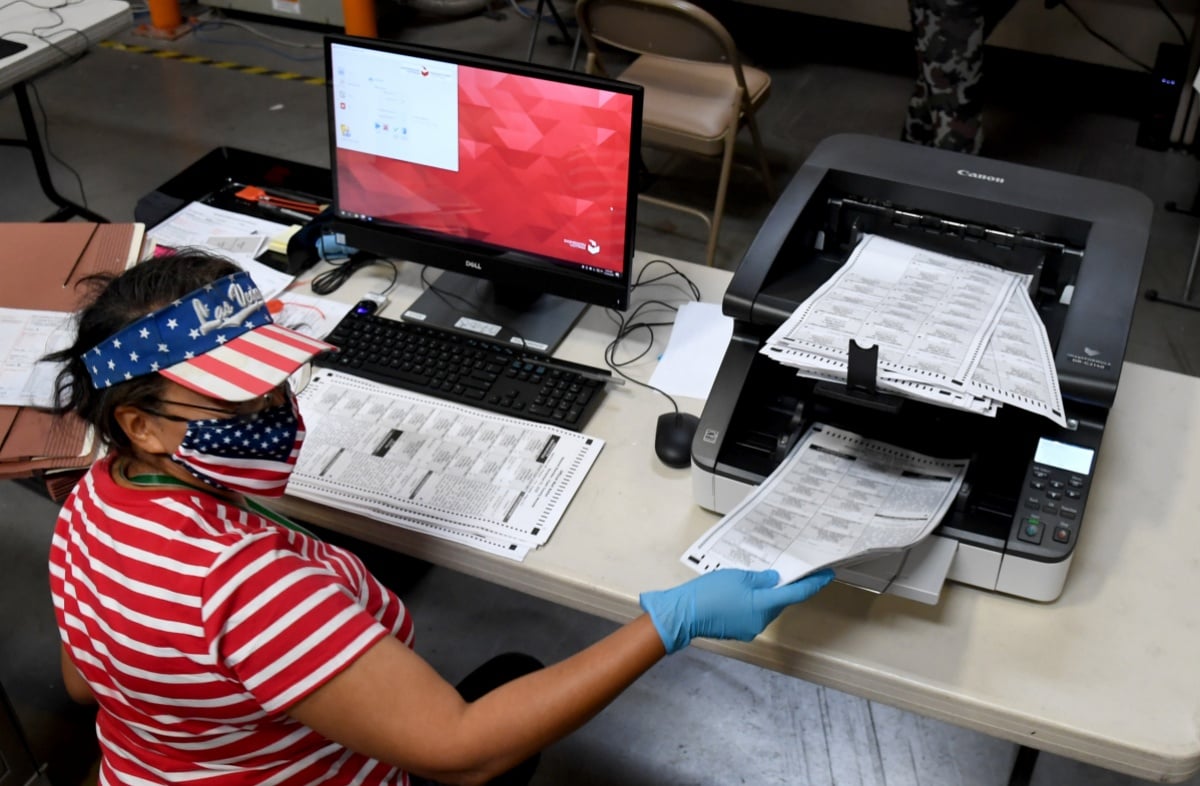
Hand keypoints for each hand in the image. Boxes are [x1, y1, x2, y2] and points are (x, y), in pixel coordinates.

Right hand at [639, 568, 834, 653]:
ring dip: (765, 595)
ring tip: (754, 578)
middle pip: (780, 602)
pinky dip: (752, 602)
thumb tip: (775, 580)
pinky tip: (741, 592)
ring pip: (765, 608)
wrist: (682, 614)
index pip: (795, 594)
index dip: (813, 584)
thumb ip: (760, 578)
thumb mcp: (737, 576)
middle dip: (783, 587)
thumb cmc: (709, 592)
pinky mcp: (738, 630)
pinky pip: (752, 613)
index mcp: (763, 605)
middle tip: (785, 569)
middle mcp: (761, 620)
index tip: (827, 575)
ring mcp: (749, 628)